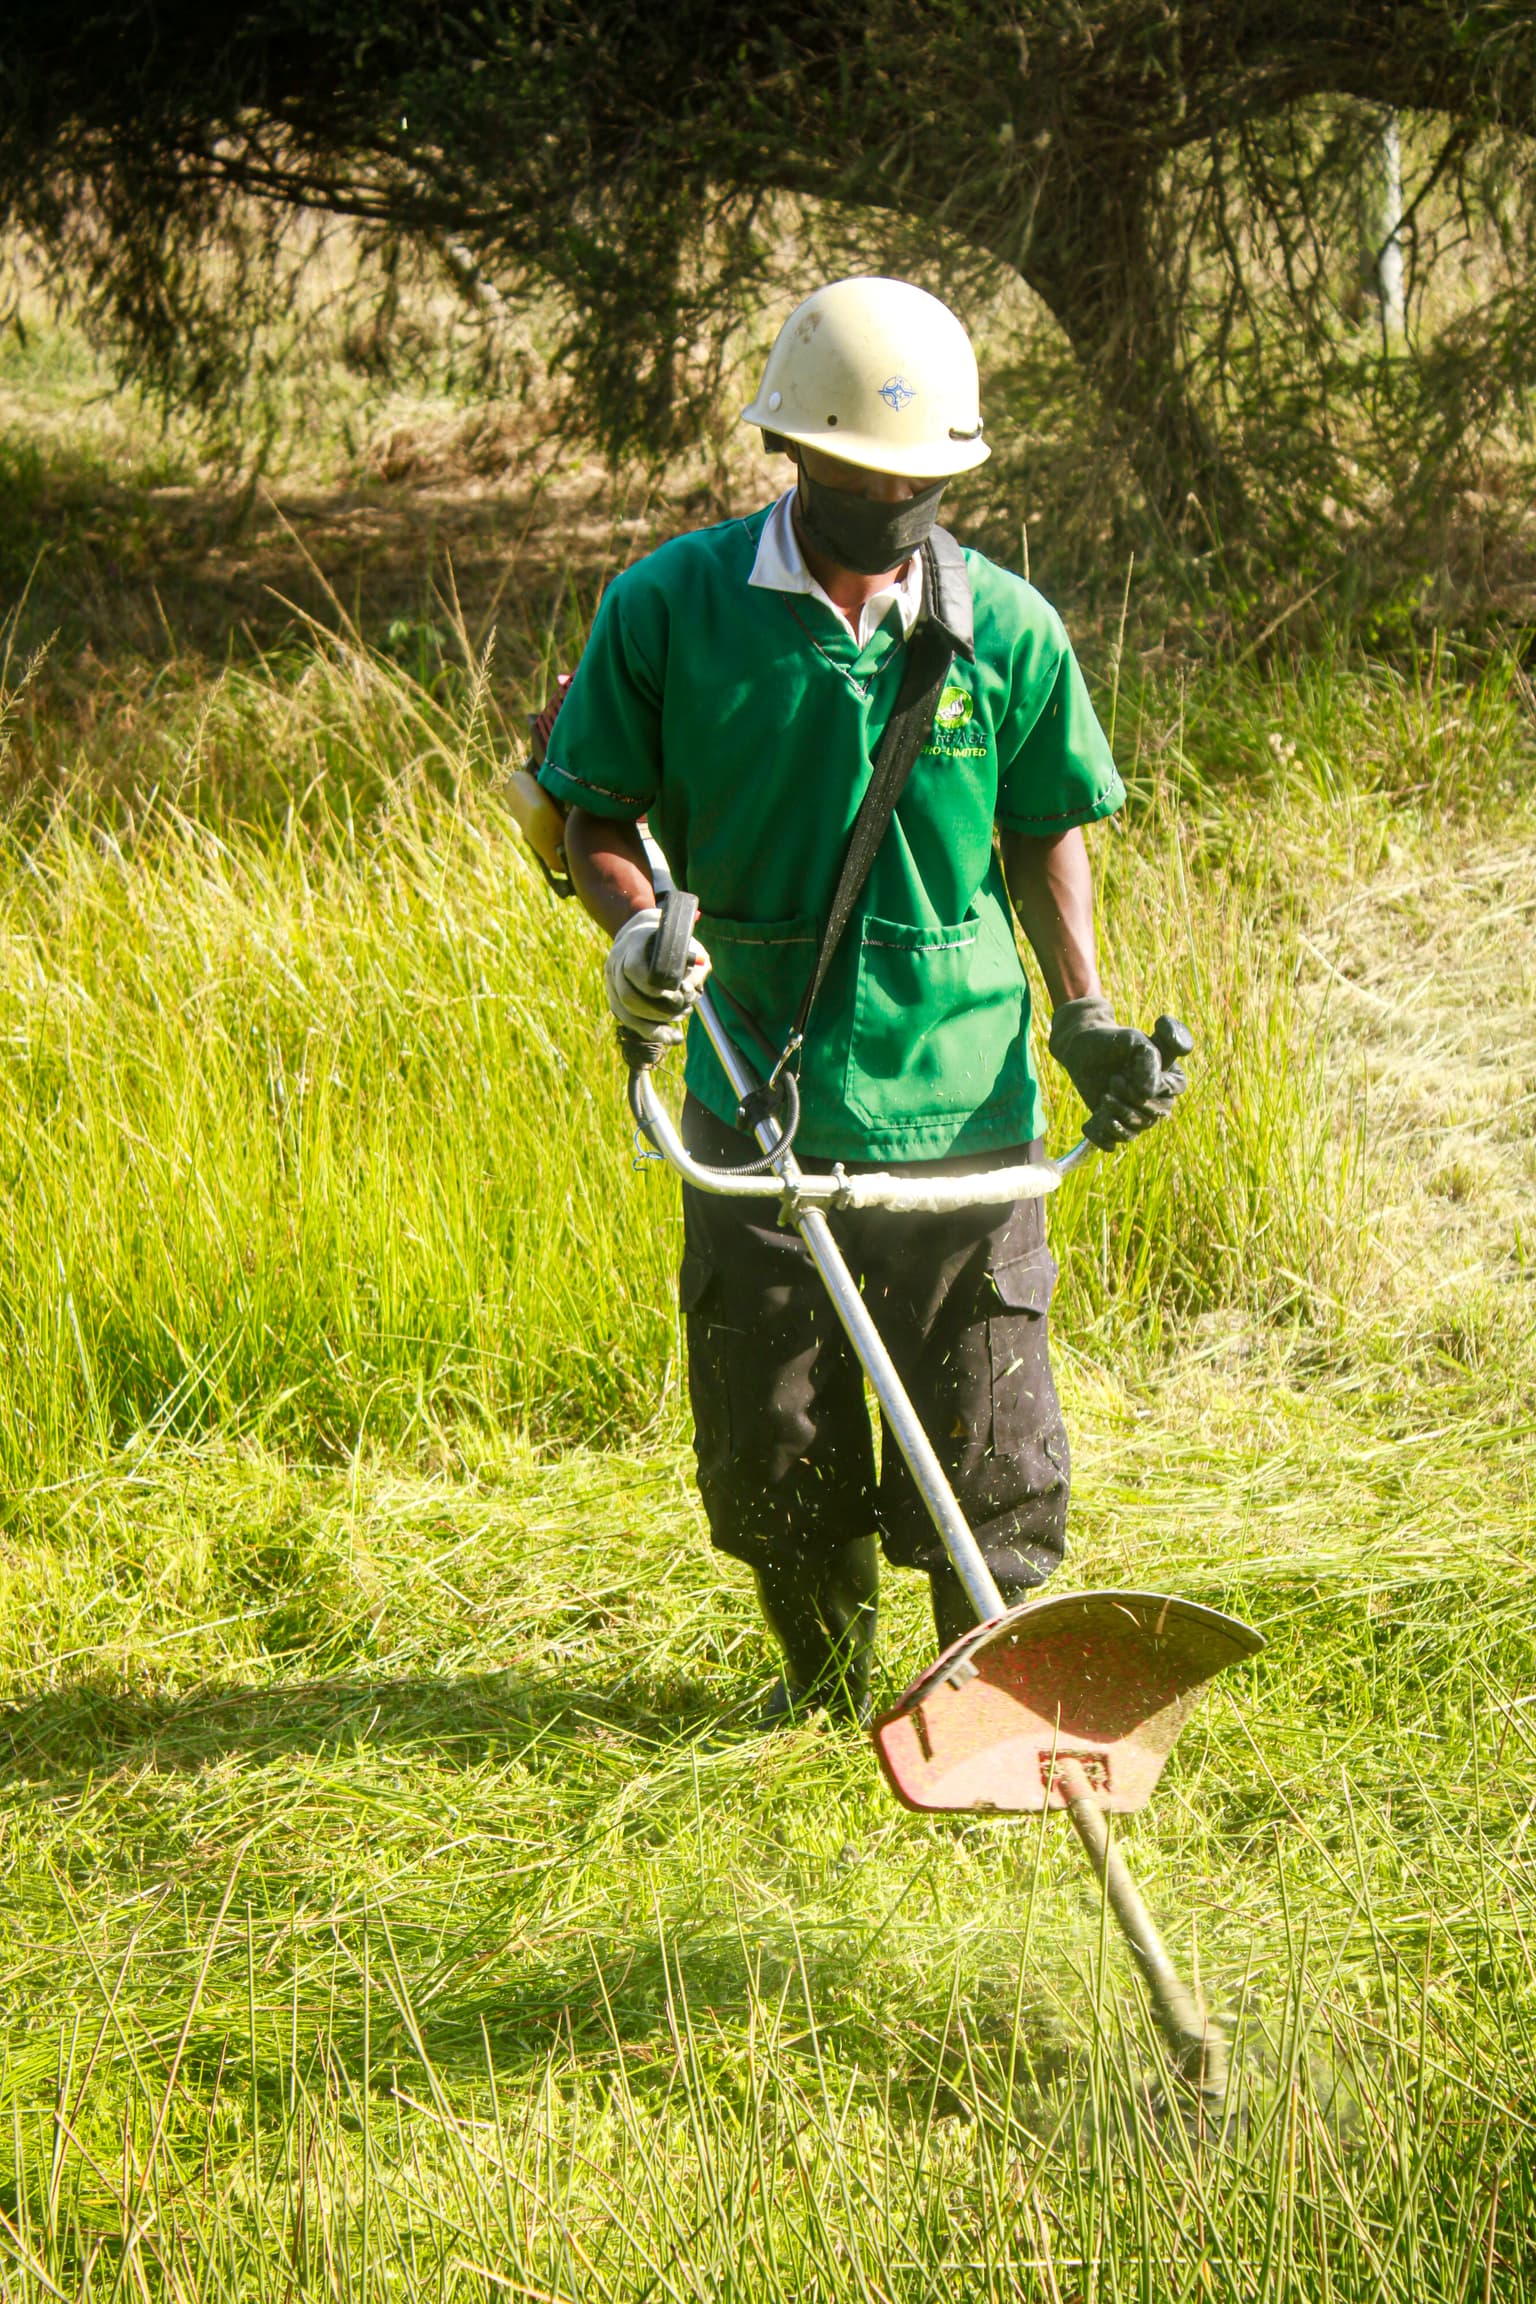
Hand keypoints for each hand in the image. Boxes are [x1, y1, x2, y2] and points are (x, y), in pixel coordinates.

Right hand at [604, 907, 710, 1046]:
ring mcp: (611, 980)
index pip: (633, 969)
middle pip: (627, 995)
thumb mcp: (690, 947)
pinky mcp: (615, 997)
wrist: (647, 935)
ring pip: (624, 1012)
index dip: (653, 986)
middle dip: (657, 1011)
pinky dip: (649, 1031)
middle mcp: (616, 962)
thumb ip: (694, 966)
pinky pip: (627, 1019)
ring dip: (653, 1027)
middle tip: (683, 1011)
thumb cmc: (673, 942)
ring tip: (677, 1034)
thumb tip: (688, 992)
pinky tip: (669, 1037)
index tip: (677, 993)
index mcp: (633, 944)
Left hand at [1047, 996, 1188, 1147]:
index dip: (1153, 1087)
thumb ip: (1148, 1060)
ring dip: (1119, 1116)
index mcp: (1169, 1075)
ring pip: (1136, 1130)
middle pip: (1155, 1114)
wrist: (1082, 1049)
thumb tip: (1149, 1093)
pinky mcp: (1116, 1122)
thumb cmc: (1111, 1041)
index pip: (1175, 1089)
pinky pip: (1116, 1141)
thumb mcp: (1132, 1040)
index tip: (1126, 1074)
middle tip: (1113, 1082)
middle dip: (1132, 1102)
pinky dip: (1105, 1134)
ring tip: (1104, 1097)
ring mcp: (1137, 1112)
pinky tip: (1096, 1119)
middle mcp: (1157, 1098)